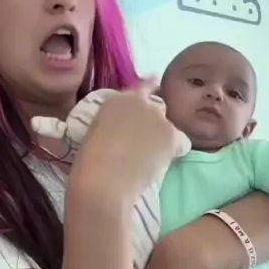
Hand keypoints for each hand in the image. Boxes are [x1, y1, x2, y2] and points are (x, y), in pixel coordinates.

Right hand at [70, 80, 185, 202]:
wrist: (104, 180)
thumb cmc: (88, 164)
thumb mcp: (95, 134)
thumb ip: (112, 125)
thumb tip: (121, 133)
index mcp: (115, 100)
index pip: (140, 88)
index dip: (148, 91)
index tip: (154, 91)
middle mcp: (138, 102)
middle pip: (155, 108)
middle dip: (152, 122)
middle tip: (144, 142)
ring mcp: (156, 117)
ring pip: (167, 127)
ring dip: (162, 138)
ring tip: (151, 158)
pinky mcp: (170, 135)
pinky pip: (180, 143)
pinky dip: (175, 152)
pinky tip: (164, 162)